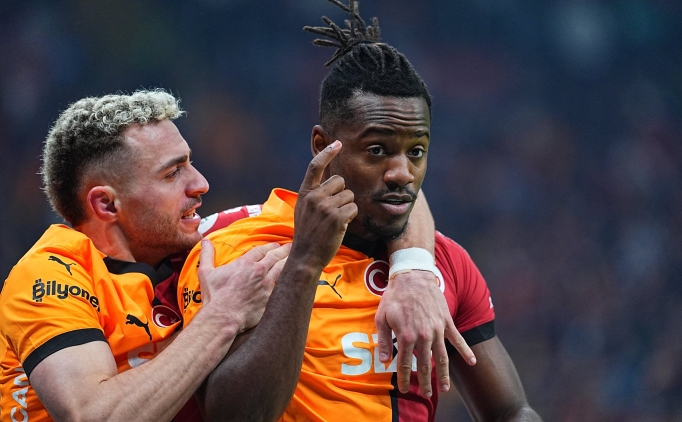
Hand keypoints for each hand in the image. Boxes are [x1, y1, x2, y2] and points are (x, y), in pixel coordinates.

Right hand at [198, 239, 290, 330]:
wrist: (224, 317)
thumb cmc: (215, 296)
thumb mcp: (206, 273)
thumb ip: (207, 255)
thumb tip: (205, 241)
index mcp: (245, 263)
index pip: (261, 250)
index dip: (268, 246)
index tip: (274, 245)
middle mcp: (259, 271)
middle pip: (275, 256)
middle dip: (283, 250)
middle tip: (289, 247)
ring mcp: (267, 284)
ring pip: (282, 268)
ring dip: (289, 261)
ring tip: (294, 258)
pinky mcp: (271, 297)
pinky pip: (283, 286)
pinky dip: (288, 279)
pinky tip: (292, 277)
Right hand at [291, 140, 357, 270]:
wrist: (305, 256)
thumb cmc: (308, 233)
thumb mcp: (304, 209)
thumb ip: (314, 194)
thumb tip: (332, 182)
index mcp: (305, 193)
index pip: (315, 166)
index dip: (327, 153)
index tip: (338, 143)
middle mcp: (314, 196)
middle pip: (340, 181)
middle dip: (341, 194)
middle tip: (333, 211)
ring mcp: (326, 207)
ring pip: (349, 195)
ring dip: (347, 207)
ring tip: (335, 221)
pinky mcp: (337, 217)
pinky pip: (354, 208)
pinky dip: (351, 217)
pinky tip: (340, 226)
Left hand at [375, 270, 475, 397]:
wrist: (413, 276)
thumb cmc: (394, 296)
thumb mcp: (382, 317)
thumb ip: (384, 340)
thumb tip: (384, 360)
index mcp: (406, 335)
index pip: (404, 364)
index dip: (404, 378)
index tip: (404, 389)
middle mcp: (423, 335)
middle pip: (425, 364)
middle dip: (425, 381)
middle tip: (427, 394)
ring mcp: (437, 329)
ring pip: (442, 356)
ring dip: (444, 374)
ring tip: (444, 388)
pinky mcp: (446, 321)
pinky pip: (457, 339)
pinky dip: (466, 351)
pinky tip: (473, 362)